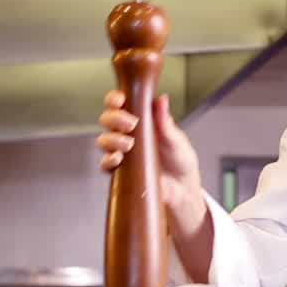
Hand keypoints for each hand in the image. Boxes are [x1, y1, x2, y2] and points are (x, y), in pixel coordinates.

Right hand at [96, 90, 202, 219]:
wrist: (182, 187)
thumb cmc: (180, 159)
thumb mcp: (176, 139)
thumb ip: (165, 121)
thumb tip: (162, 100)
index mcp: (141, 119)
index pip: (120, 104)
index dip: (115, 99)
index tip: (120, 100)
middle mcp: (128, 133)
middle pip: (107, 119)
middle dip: (115, 118)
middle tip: (131, 124)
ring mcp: (122, 152)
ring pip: (104, 140)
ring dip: (112, 139)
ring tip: (129, 144)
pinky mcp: (120, 170)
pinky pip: (105, 164)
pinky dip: (108, 160)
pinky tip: (119, 159)